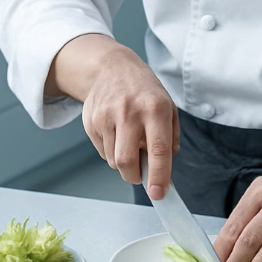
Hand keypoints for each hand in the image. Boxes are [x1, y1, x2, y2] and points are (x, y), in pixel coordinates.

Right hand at [81, 46, 179, 197]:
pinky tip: (116, 133)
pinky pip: (102, 151)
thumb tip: (167, 169)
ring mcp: (107, 116)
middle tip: (141, 174)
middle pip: (127, 162)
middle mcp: (130, 111)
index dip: (159, 176)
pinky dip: (111, 151)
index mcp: (155, 108)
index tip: (158, 194)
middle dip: (134, 177)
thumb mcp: (168, 107)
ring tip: (129, 142)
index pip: (158, 150)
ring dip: (123, 162)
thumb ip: (170, 138)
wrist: (112, 67)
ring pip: (113, 160)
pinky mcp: (91, 121)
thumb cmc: (144, 91)